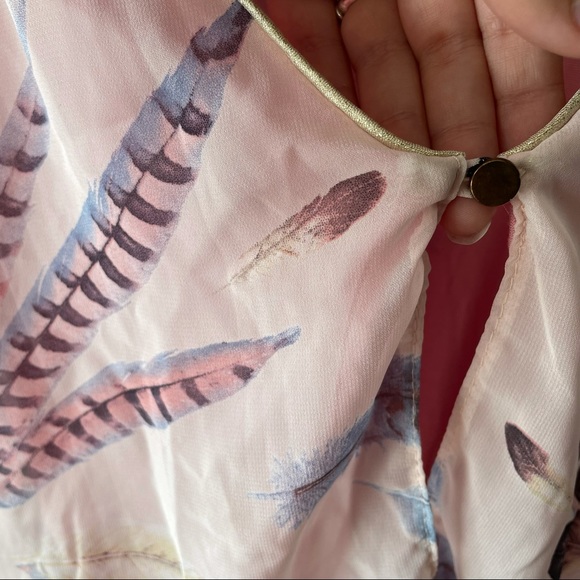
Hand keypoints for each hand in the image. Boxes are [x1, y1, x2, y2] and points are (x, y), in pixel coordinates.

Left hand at [257, 0, 579, 243]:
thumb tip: (579, 47)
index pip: (513, 75)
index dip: (507, 136)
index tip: (497, 194)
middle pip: (442, 96)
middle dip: (444, 162)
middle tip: (448, 226)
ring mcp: (367, 2)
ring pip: (379, 92)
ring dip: (387, 153)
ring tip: (394, 212)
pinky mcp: (302, 9)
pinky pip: (316, 64)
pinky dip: (326, 109)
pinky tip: (335, 160)